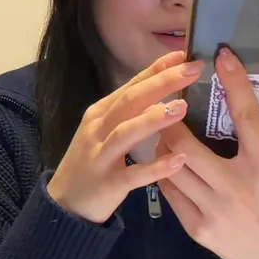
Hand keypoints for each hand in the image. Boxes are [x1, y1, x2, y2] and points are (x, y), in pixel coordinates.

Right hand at [46, 51, 202, 224]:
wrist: (66, 203)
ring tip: (182, 108)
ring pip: (127, 132)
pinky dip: (155, 167)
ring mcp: (101, 155)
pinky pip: (133, 174)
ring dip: (154, 119)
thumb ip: (131, 114)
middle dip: (161, 84)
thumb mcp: (106, 132)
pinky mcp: (107, 183)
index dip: (157, 69)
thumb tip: (166, 93)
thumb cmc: (94, 163)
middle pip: (130, 101)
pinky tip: (178, 161)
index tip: (184, 55)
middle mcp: (99, 129)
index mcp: (101, 113)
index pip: (131, 85)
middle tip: (192, 70)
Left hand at [157, 47, 258, 258]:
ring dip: (164, 141)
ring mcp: (211, 210)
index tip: (222, 56)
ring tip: (165, 124)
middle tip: (172, 98)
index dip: (233, 83)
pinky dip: (164, 169)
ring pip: (171, 164)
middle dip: (173, 115)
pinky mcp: (195, 227)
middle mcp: (234, 188)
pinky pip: (168, 190)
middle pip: (186, 141)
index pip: (246, 117)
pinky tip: (167, 158)